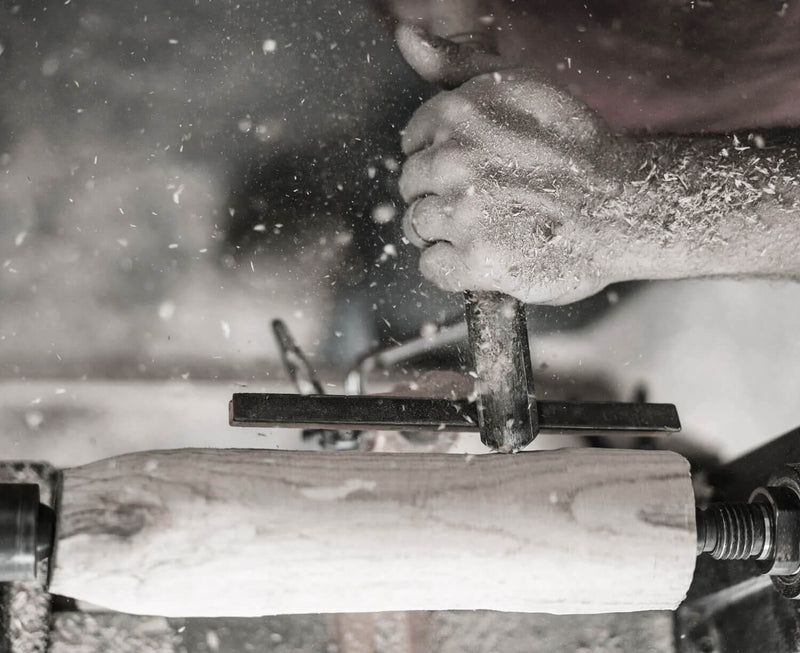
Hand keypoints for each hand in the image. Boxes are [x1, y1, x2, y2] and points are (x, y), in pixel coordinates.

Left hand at [397, 25, 640, 304]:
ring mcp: (463, 214)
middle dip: (440, 194)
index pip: (413, 143)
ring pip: (417, 225)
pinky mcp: (476, 262)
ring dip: (445, 231)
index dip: (441, 159)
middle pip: (412, 185)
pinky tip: (485, 255)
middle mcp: (453, 160)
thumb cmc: (576, 148)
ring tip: (490, 227)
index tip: (474, 170)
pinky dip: (452, 267)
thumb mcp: (521, 86)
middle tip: (487, 202)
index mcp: (459, 113)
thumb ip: (457, 62)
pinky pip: (432, 266)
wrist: (626, 207)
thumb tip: (405, 36)